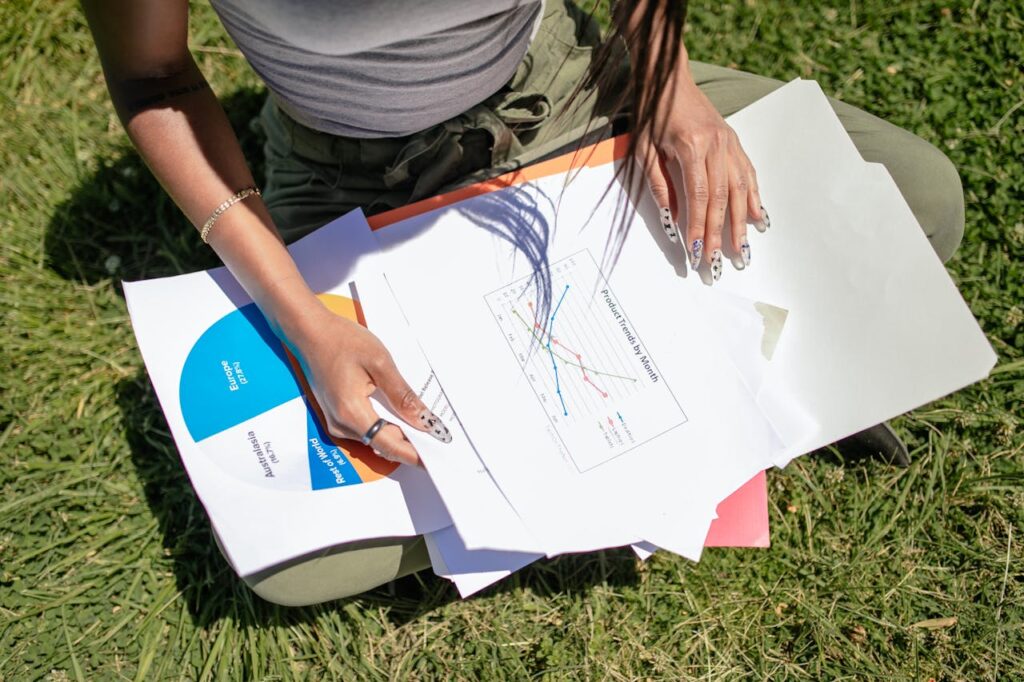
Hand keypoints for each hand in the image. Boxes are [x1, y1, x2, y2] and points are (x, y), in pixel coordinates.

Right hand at [287, 303, 451, 466]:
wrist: (310, 331)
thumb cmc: (341, 341)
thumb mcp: (380, 363)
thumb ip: (402, 396)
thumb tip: (423, 421)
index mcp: (351, 413)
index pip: (390, 445)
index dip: (415, 454)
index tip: (436, 458)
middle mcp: (341, 424)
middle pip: (383, 444)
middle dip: (411, 444)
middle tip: (437, 438)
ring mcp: (336, 422)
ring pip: (375, 438)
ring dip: (399, 434)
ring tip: (423, 425)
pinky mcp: (337, 416)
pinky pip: (366, 428)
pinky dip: (386, 425)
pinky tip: (400, 414)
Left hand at [639, 65, 768, 280]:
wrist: (668, 79)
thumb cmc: (652, 113)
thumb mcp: (645, 150)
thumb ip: (660, 186)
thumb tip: (672, 221)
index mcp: (692, 147)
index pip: (698, 199)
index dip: (699, 228)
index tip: (696, 252)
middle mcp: (716, 146)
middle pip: (721, 200)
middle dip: (719, 235)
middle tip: (717, 264)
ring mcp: (729, 143)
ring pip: (740, 190)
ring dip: (741, 224)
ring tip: (743, 251)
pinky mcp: (734, 142)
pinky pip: (748, 174)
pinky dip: (754, 198)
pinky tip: (758, 219)